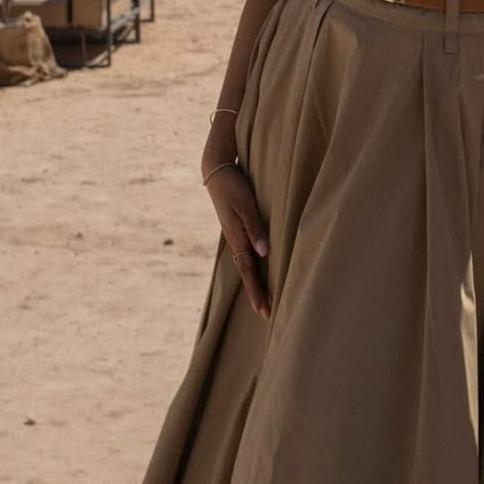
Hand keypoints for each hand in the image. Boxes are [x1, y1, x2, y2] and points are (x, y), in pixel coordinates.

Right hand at [204, 163, 270, 318]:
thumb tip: (264, 252)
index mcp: (236, 237)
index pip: (248, 270)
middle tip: (267, 313)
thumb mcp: (244, 204)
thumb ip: (254, 227)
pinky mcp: (239, 227)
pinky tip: (260, 268)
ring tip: (265, 298)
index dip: (256, 290)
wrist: (217, 170)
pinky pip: (248, 251)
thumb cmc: (232, 185)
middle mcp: (236, 239)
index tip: (264, 309)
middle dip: (257, 292)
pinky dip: (254, 265)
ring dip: (256, 280)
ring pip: (247, 263)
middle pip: (248, 271)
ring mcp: (236, 234)